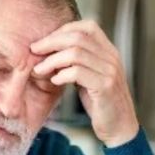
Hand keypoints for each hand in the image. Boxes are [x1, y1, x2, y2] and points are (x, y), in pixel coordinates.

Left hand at [31, 20, 139, 146]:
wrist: (120, 127)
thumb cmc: (101, 104)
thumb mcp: (89, 78)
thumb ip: (77, 64)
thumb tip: (52, 52)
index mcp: (109, 52)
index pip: (87, 27)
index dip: (63, 30)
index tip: (45, 41)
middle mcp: (111, 57)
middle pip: (78, 37)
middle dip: (51, 42)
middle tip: (34, 50)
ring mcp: (110, 71)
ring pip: (75, 53)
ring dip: (52, 60)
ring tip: (40, 69)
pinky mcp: (105, 87)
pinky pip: (78, 73)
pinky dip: (62, 75)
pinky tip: (54, 81)